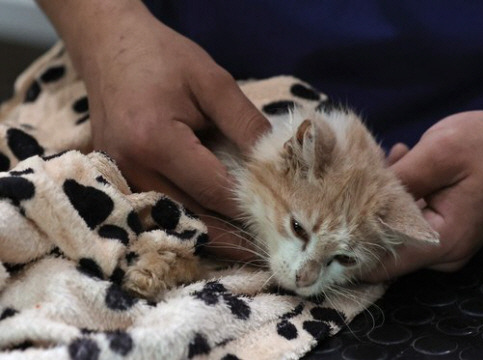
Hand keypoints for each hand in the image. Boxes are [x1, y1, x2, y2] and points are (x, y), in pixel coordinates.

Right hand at [40, 0, 269, 260]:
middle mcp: (133, 169)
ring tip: (248, 246)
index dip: (249, 208)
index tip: (282, 220)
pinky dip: (191, 221)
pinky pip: (161, 210)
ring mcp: (121, 179)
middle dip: (233, 236)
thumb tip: (277, 161)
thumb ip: (245, 123)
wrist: (111, 48)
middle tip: (270, 250)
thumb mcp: (212, 81)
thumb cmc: (163, 59)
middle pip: (193, 218)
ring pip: (176, 221)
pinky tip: (217, 225)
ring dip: (213, 235)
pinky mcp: (119, 180)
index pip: (214, 190)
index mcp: (155, 142)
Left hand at [364, 108, 482, 281]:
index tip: (323, 228)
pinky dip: (397, 195)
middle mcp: (444, 251)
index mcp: (443, 240)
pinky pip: (409, 218)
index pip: (382, 264)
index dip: (349, 250)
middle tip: (351, 178)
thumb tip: (359, 196)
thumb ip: (398, 179)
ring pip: (394, 229)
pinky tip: (398, 162)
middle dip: (362, 215)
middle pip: (385, 247)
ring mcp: (445, 241)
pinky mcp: (445, 227)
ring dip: (381, 198)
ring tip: (383, 161)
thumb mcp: (439, 153)